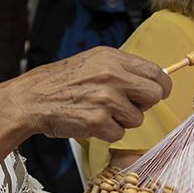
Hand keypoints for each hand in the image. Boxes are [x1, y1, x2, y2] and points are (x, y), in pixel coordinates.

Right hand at [5, 47, 171, 142]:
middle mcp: (112, 76)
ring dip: (122, 120)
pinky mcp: (97, 121)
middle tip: (128, 106)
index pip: (155, 72)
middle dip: (144, 104)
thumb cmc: (61, 82)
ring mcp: (105, 99)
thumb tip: (153, 79)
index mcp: (112, 58)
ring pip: (137, 118)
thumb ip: (122, 68)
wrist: (32, 99)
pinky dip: (107, 133)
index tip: (158, 92)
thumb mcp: (92, 62)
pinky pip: (119, 134)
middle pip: (154, 95)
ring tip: (100, 112)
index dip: (161, 86)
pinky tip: (91, 122)